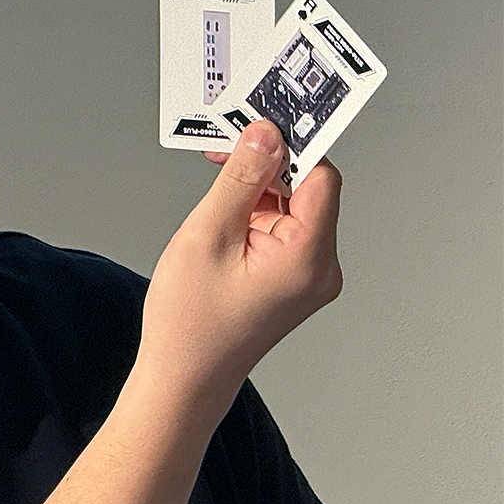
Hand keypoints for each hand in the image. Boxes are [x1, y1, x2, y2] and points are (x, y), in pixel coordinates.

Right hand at [137, 121, 342, 427]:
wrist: (183, 379)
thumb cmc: (189, 324)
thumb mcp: (207, 236)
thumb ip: (241, 180)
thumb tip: (265, 134)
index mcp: (309, 258)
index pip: (320, 175)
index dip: (289, 145)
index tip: (258, 125)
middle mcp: (320, 268)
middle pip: (307, 189)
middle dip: (265, 167)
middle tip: (221, 154)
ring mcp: (308, 276)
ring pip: (291, 208)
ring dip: (254, 193)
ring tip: (212, 210)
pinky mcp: (291, 280)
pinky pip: (281, 230)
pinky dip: (253, 216)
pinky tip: (221, 224)